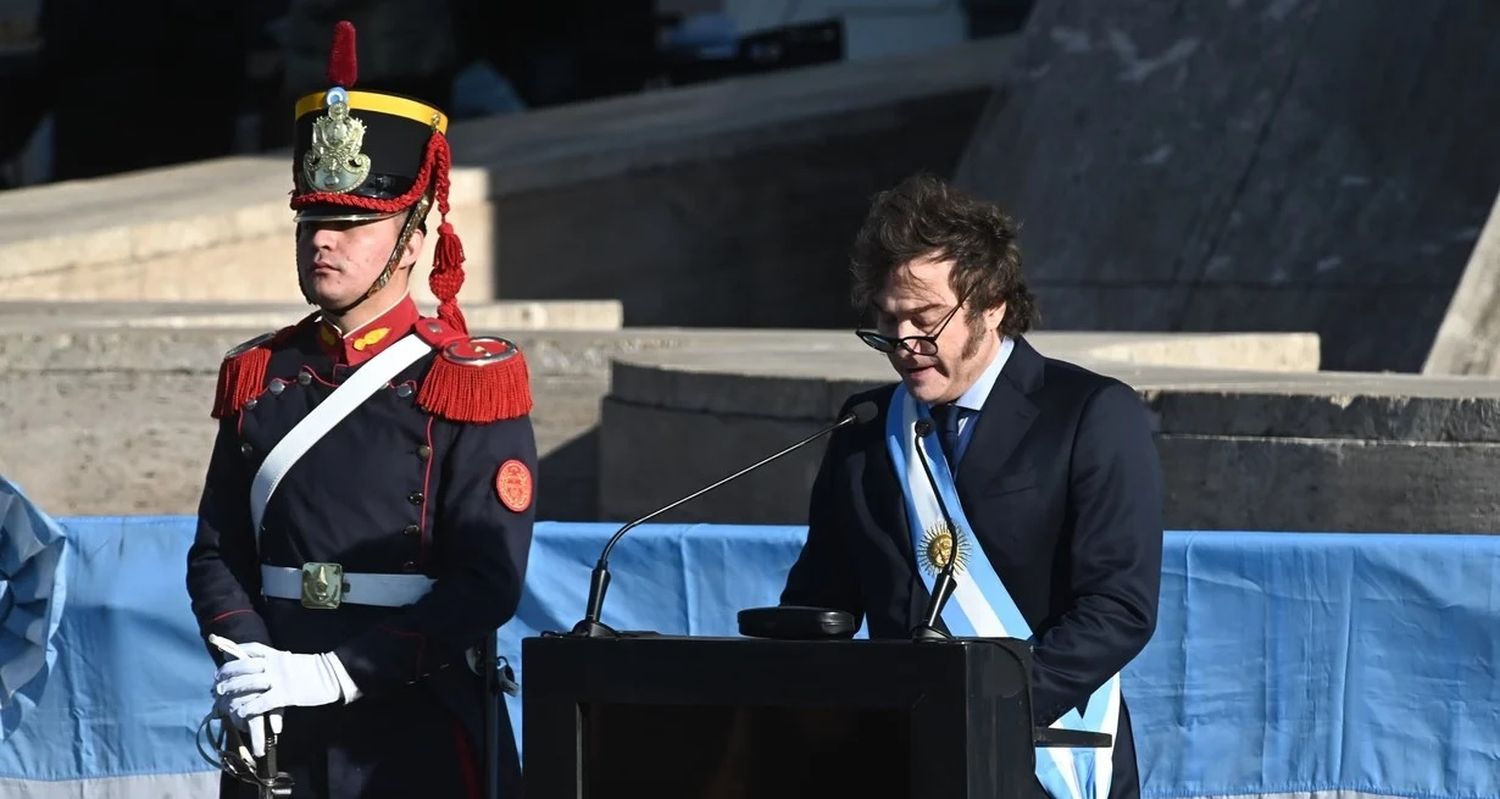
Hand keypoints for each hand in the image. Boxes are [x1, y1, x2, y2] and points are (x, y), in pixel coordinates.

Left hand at [214, 642, 344, 719]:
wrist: (333, 675)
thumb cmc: (317, 670)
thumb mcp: (295, 661)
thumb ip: (280, 663)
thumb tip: (269, 667)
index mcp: (278, 655)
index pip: (253, 649)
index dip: (236, 651)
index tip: (224, 655)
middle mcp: (275, 665)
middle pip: (244, 665)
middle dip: (227, 673)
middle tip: (217, 682)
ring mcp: (279, 679)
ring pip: (248, 682)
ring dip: (232, 690)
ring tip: (222, 697)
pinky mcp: (285, 694)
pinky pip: (261, 702)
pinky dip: (248, 708)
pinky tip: (241, 713)